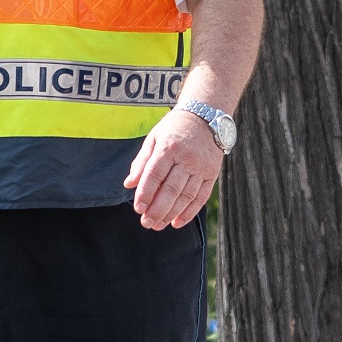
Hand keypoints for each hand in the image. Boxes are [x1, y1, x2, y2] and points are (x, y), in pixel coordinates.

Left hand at [124, 107, 224, 229]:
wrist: (206, 116)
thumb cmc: (174, 127)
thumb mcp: (153, 138)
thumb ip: (141, 162)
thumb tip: (129, 184)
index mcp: (169, 147)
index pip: (155, 174)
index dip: (146, 193)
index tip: (138, 209)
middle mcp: (187, 158)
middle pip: (171, 189)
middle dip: (158, 209)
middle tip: (146, 223)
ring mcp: (201, 167)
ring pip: (186, 196)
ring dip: (171, 214)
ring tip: (158, 225)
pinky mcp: (212, 173)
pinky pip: (201, 197)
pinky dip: (190, 212)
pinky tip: (177, 222)